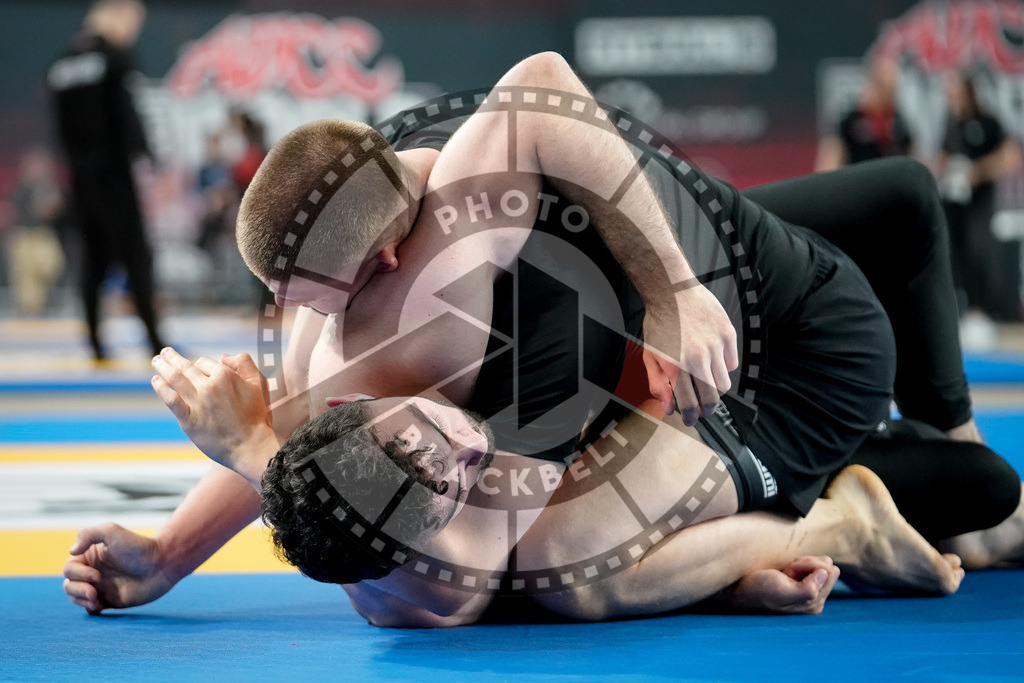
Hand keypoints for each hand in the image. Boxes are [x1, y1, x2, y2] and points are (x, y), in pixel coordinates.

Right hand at [63, 524, 177, 614]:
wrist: (161, 564)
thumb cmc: (138, 546)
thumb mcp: (112, 531)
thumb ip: (88, 534)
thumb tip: (71, 551)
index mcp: (91, 556)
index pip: (69, 569)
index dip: (77, 574)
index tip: (96, 575)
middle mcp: (93, 571)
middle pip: (69, 584)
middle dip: (76, 589)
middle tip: (94, 591)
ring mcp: (101, 587)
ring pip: (76, 597)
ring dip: (80, 600)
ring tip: (95, 600)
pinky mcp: (110, 600)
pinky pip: (91, 608)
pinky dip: (89, 609)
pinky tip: (98, 606)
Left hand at [151, 348, 274, 479]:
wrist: (249, 445)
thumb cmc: (255, 415)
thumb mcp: (258, 383)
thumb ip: (244, 362)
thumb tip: (223, 356)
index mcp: (225, 375)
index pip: (203, 362)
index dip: (199, 364)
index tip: (195, 367)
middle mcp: (208, 386)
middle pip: (185, 366)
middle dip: (172, 357)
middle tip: (164, 352)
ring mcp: (197, 402)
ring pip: (174, 378)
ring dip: (163, 366)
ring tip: (156, 361)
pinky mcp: (188, 419)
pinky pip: (170, 399)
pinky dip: (161, 388)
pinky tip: (156, 381)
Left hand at [643, 285, 737, 425]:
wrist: (671, 290)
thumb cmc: (659, 322)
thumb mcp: (651, 355)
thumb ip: (658, 383)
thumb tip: (668, 407)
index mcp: (676, 366)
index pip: (689, 404)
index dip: (691, 417)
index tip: (690, 420)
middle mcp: (698, 359)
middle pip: (712, 398)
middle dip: (707, 409)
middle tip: (703, 410)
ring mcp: (715, 347)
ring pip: (724, 383)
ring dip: (715, 389)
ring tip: (706, 384)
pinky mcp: (728, 335)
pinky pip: (732, 363)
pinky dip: (724, 367)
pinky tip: (713, 362)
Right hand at [723, 556, 840, 614]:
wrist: (741, 591)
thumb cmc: (759, 590)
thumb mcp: (781, 591)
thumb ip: (808, 589)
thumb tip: (825, 575)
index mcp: (815, 604)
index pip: (830, 572)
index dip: (809, 565)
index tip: (789, 571)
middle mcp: (816, 600)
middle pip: (828, 568)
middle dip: (806, 564)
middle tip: (787, 571)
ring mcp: (811, 592)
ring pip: (820, 565)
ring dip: (801, 564)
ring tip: (785, 573)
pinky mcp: (804, 585)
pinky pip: (812, 566)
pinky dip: (798, 565)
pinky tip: (786, 573)